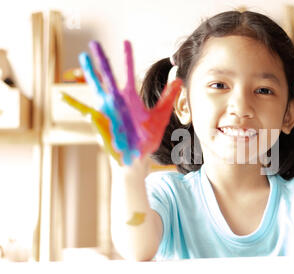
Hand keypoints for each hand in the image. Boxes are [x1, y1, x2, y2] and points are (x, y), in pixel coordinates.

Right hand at [61, 40, 181, 165]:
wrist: (136, 156)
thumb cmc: (147, 137)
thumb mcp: (160, 115)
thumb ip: (168, 96)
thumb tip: (179, 79)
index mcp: (130, 98)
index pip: (128, 73)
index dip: (127, 57)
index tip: (126, 42)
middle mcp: (116, 100)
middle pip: (108, 75)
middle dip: (102, 60)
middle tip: (94, 42)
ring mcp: (106, 109)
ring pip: (95, 87)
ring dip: (89, 73)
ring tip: (82, 59)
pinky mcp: (99, 120)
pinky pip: (83, 110)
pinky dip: (72, 103)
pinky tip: (60, 96)